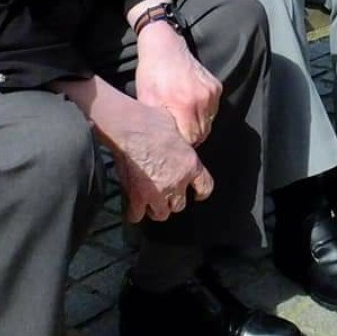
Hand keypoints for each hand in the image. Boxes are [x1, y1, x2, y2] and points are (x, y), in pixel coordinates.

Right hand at [74, 77, 214, 222]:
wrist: (131, 126)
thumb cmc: (151, 120)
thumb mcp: (176, 128)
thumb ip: (180, 142)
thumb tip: (177, 141)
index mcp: (190, 164)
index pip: (205, 187)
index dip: (201, 192)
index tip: (198, 194)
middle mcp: (177, 181)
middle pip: (180, 205)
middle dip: (172, 201)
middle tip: (165, 194)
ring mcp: (158, 191)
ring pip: (161, 214)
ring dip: (156, 209)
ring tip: (150, 203)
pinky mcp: (138, 196)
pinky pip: (137, 215)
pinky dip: (134, 213)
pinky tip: (133, 208)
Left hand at [135, 17, 222, 145]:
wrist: (164, 46)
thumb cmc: (151, 74)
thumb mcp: (146, 100)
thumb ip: (158, 124)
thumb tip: (163, 143)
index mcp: (184, 104)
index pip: (191, 139)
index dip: (182, 144)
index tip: (173, 142)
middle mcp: (202, 99)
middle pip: (202, 133)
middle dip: (191, 137)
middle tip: (177, 132)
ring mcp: (212, 92)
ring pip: (209, 122)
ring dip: (198, 124)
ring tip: (183, 118)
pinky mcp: (216, 86)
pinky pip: (212, 109)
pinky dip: (203, 112)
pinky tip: (190, 105)